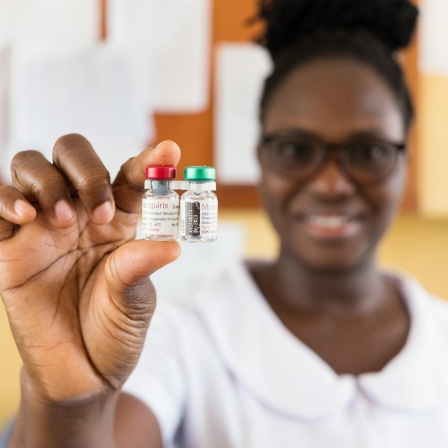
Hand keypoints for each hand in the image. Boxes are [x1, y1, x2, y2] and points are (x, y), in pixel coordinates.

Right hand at [0, 135, 180, 402]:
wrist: (78, 372)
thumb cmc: (113, 331)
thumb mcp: (135, 302)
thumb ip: (141, 268)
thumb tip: (171, 245)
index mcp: (117, 220)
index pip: (130, 177)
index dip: (149, 161)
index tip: (170, 151)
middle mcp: (80, 214)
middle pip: (73, 154)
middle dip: (85, 169)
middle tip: (98, 209)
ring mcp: (43, 226)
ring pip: (32, 167)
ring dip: (47, 181)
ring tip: (60, 218)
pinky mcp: (9, 246)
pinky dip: (5, 198)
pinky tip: (24, 216)